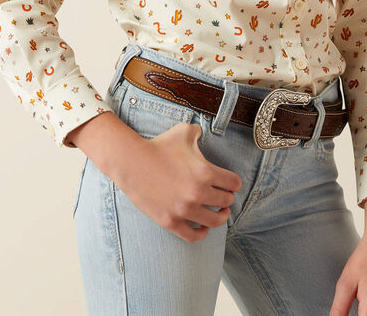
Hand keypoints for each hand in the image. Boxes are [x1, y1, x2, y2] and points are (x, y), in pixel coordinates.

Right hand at [117, 121, 242, 242]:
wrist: (132, 162)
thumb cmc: (159, 145)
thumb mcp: (184, 131)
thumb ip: (200, 131)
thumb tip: (204, 132)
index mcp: (205, 172)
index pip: (234, 184)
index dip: (234, 183)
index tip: (231, 184)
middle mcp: (198, 193)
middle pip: (226, 202)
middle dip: (227, 198)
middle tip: (224, 196)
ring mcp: (184, 210)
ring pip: (214, 221)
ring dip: (220, 217)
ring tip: (220, 213)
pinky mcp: (171, 222)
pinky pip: (194, 236)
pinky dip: (202, 233)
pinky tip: (203, 227)